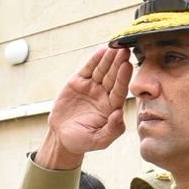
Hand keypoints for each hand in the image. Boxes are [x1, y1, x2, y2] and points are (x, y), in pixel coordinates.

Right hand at [37, 46, 132, 168]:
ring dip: (108, 59)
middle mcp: (104, 95)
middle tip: (125, 50)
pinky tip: (101, 50)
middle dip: (118, 63)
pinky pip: (88, 69)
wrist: (61, 137)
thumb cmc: (82, 141)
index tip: (127, 65)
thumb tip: (119, 114)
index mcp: (112, 107)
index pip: (119, 90)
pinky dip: (94, 60)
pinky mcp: (78, 82)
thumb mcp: (98, 141)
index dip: (123, 78)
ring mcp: (92, 87)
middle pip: (113, 76)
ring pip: (102, 70)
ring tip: (115, 47)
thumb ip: (112, 130)